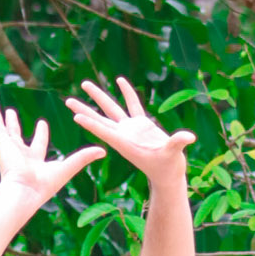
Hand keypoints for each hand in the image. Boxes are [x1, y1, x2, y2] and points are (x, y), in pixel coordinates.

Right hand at [0, 94, 104, 207]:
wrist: (26, 192)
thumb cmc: (46, 185)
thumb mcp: (68, 167)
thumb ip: (83, 157)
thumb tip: (103, 151)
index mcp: (33, 160)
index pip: (37, 144)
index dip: (40, 133)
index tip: (41, 123)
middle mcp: (18, 153)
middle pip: (14, 134)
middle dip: (12, 123)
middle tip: (11, 112)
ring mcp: (7, 147)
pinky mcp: (0, 143)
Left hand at [65, 78, 194, 183]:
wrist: (169, 174)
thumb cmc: (168, 168)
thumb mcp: (172, 155)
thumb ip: (177, 144)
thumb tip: (187, 137)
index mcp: (126, 144)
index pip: (105, 132)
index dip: (91, 124)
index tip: (76, 116)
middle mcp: (124, 135)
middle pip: (100, 119)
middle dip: (84, 109)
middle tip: (67, 100)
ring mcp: (132, 129)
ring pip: (111, 110)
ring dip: (98, 97)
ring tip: (84, 84)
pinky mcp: (142, 125)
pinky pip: (132, 105)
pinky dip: (127, 93)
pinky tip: (119, 81)